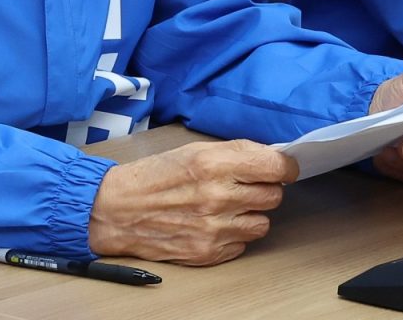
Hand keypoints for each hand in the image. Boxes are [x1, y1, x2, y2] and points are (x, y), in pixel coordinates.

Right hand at [88, 139, 297, 264]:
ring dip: (252, 214)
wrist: (117, 210)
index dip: (285, 167)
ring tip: (230, 206)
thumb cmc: (155, 176)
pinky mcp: (207, 252)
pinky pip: (243, 244)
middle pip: (273, 196)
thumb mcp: (195, 150)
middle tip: (247, 186)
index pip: (276, 167)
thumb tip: (272, 157)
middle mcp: (217, 197)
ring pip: (263, 223)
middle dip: (265, 189)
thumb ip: (236, 153)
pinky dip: (235, 234)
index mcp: (216, 164)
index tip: (284, 168)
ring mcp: (213, 228)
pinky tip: (215, 224)